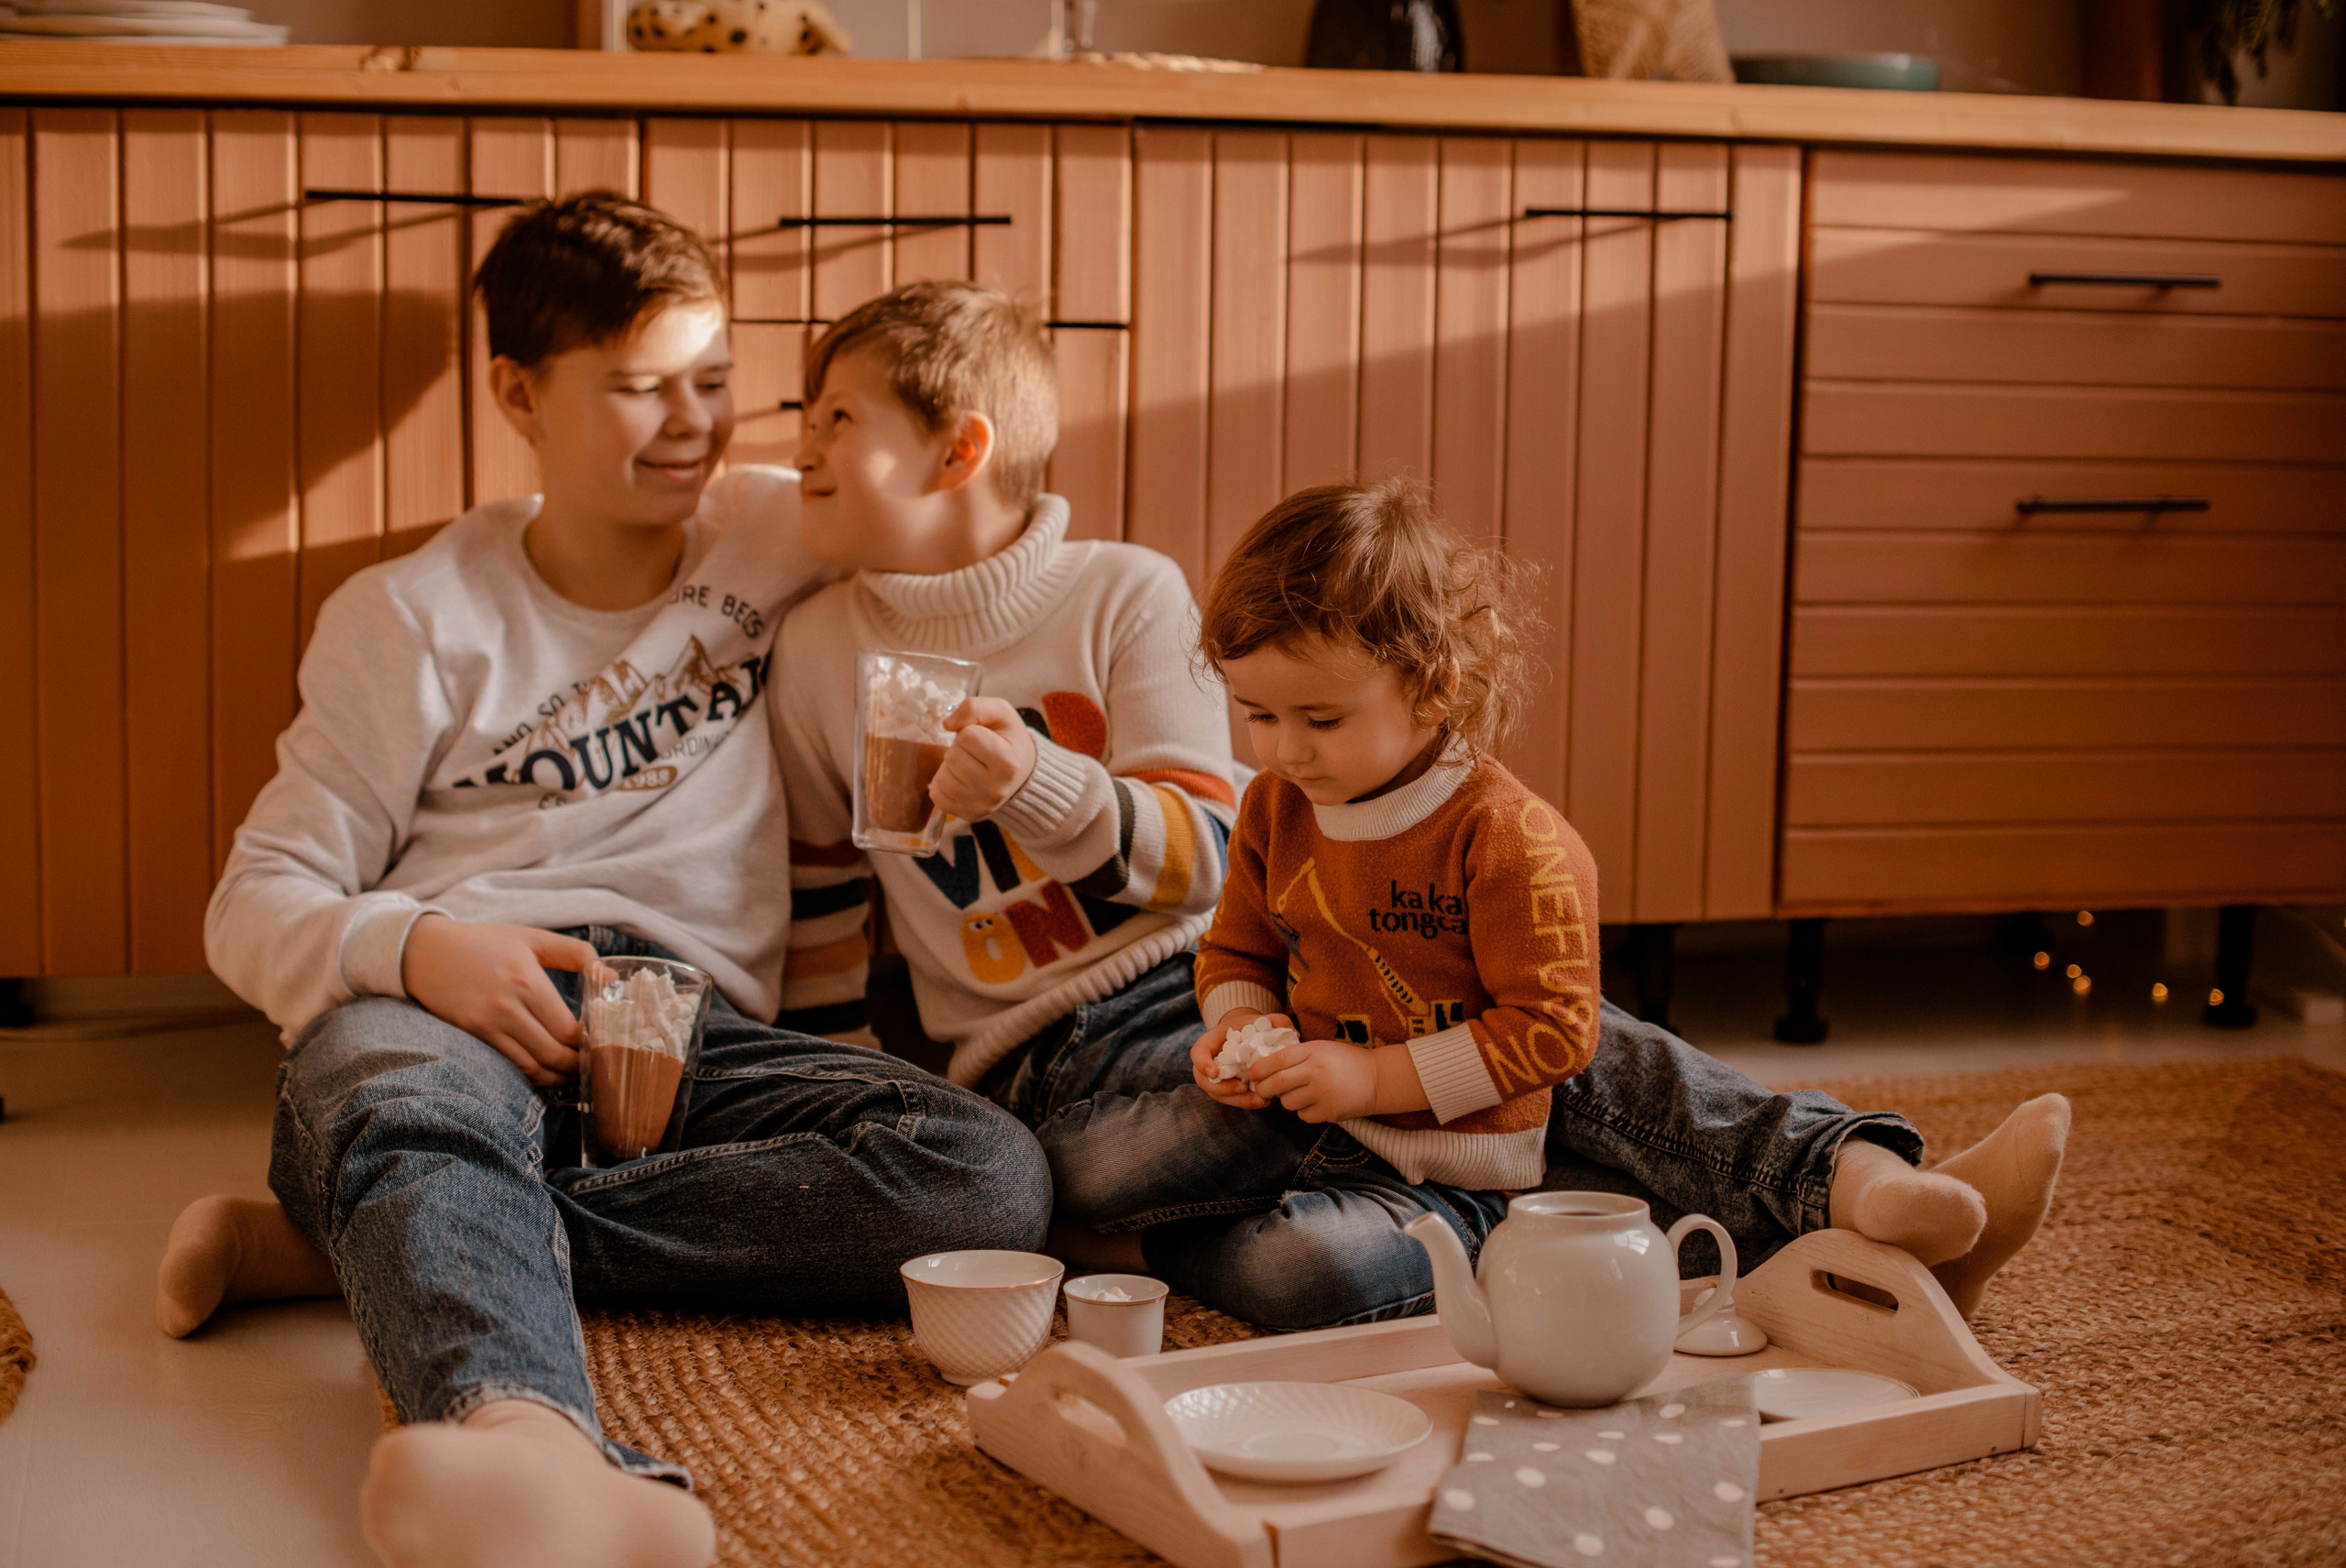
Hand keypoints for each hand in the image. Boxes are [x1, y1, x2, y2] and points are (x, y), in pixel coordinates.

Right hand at [400, 914, 595, 1086]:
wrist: (424, 951)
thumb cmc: (484, 942)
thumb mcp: (532, 938)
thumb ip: (575, 953)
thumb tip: (610, 977)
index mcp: (528, 981)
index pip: (569, 1029)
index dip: (589, 1042)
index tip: (601, 1039)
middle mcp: (507, 1008)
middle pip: (554, 1053)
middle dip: (578, 1065)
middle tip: (593, 1064)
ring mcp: (487, 1025)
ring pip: (532, 1066)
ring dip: (558, 1076)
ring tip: (573, 1073)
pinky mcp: (473, 1035)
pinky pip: (509, 1064)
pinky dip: (533, 1072)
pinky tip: (546, 1070)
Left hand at [931, 697, 1038, 820]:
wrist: (1022, 773)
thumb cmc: (1009, 739)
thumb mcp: (1001, 713)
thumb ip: (975, 707)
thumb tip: (947, 724)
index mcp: (1007, 763)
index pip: (967, 736)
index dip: (971, 731)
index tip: (985, 738)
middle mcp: (995, 789)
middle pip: (952, 756)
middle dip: (960, 749)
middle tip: (977, 753)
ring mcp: (981, 805)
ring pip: (941, 777)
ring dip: (951, 766)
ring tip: (970, 766)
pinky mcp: (967, 815)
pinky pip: (936, 795)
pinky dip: (944, 784)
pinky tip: (961, 780)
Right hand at [1191, 1009, 1288, 1108]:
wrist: (1246, 1035)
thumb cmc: (1249, 1026)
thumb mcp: (1261, 1019)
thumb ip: (1276, 1021)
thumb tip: (1294, 1034)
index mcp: (1210, 1042)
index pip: (1197, 1053)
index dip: (1202, 1064)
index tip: (1215, 1072)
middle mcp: (1208, 1062)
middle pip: (1205, 1081)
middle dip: (1223, 1089)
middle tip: (1242, 1089)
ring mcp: (1216, 1078)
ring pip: (1219, 1095)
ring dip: (1237, 1101)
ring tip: (1260, 1099)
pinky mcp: (1227, 1088)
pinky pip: (1231, 1100)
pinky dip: (1246, 1103)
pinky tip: (1264, 1101)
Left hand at [1252, 1039, 1425, 1123]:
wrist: (1377, 1079)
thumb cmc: (1344, 1061)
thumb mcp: (1321, 1048)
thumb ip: (1296, 1055)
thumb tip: (1263, 1065)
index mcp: (1314, 1051)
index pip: (1278, 1059)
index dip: (1260, 1068)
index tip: (1252, 1073)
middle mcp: (1318, 1072)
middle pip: (1277, 1083)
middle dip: (1264, 1088)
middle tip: (1261, 1088)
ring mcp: (1324, 1094)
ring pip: (1288, 1102)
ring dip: (1286, 1099)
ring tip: (1299, 1092)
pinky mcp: (1330, 1112)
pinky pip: (1303, 1115)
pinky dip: (1303, 1110)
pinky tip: (1315, 1102)